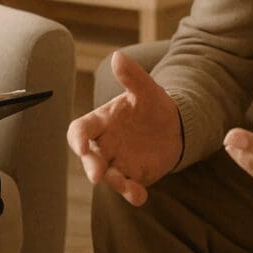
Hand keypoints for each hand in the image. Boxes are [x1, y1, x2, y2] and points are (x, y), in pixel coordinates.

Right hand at [66, 51, 181, 205]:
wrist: (174, 125)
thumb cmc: (152, 104)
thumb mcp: (145, 88)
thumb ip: (131, 76)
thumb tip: (118, 56)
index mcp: (101, 121)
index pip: (80, 130)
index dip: (77, 138)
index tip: (81, 145)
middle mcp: (105, 144)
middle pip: (90, 158)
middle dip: (91, 166)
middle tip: (96, 174)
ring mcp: (118, 161)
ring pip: (109, 176)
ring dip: (115, 183)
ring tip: (128, 187)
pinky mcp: (133, 176)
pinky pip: (129, 187)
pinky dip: (132, 194)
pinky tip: (140, 196)